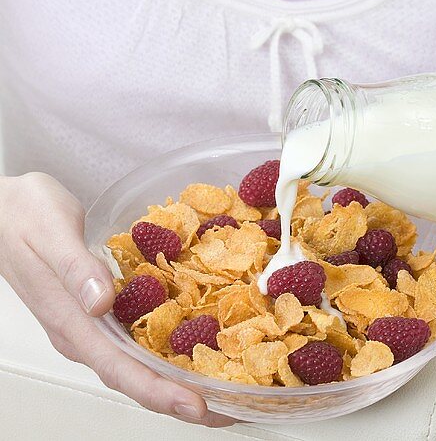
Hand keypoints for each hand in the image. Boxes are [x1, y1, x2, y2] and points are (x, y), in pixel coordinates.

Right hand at [0, 172, 236, 426]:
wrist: (1, 207)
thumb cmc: (24, 214)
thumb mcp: (50, 231)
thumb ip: (75, 268)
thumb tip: (101, 302)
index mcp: (69, 322)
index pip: (118, 369)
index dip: (158, 391)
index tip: (196, 406)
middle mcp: (81, 333)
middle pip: (134, 378)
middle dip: (180, 397)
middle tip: (231, 409)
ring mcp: (89, 324)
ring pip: (137, 363)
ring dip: (179, 379)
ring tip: (224, 390)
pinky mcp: (97, 310)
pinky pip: (136, 339)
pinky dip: (168, 350)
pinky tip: (197, 347)